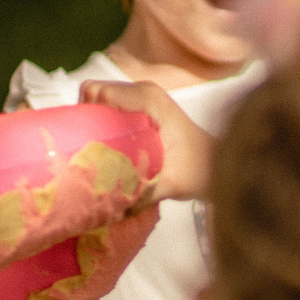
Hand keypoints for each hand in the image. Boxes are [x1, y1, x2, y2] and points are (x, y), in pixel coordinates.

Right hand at [81, 78, 213, 201]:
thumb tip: (107, 208)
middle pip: (92, 94)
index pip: (98, 93)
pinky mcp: (137, 108)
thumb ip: (141, 194)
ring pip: (97, 101)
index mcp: (150, 100)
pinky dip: (101, 127)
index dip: (84, 116)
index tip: (83, 143)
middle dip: (83, 122)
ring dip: (91, 125)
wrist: (215, 165)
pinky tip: (105, 151)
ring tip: (94, 153)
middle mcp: (143, 91)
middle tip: (85, 152)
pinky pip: (107, 109)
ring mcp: (140, 97)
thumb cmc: (199, 169)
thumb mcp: (170, 184)